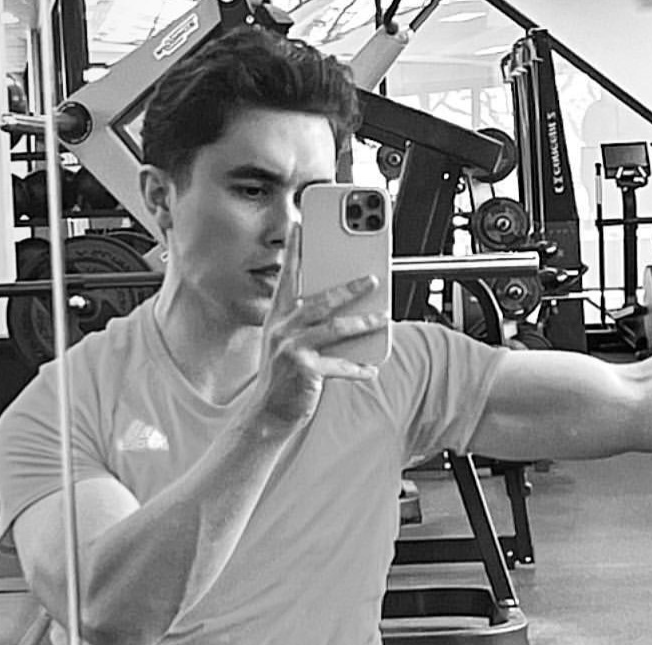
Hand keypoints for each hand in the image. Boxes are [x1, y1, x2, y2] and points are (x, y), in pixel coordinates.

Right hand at [249, 226, 388, 425]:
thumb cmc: (283, 376)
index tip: (300, 224)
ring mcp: (292, 348)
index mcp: (278, 317)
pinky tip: (372, 369)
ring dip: (363, 322)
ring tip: (383, 316)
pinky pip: (338, 366)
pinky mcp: (304, 369)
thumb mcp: (288, 343)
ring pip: (334, 328)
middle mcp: (283, 328)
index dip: (294, 250)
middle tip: (373, 277)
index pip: (288, 277)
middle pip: (321, 299)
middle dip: (349, 287)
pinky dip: (357, 368)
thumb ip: (307, 323)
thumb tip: (341, 309)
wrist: (268, 412)